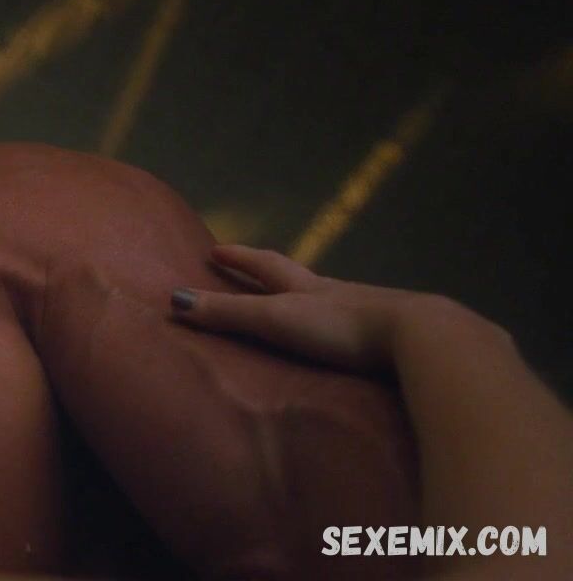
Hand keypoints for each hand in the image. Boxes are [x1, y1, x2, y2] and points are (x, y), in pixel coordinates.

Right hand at [168, 244, 501, 373]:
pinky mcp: (394, 342)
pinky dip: (345, 332)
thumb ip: (229, 314)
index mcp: (307, 287)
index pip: (265, 266)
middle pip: (300, 277)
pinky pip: (362, 332)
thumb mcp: (276, 320)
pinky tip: (350, 344)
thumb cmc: (343, 328)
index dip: (238, 258)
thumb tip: (173, 301)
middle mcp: (338, 294)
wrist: (420, 337)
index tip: (216, 248)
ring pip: (334, 301)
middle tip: (250, 265)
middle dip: (271, 272)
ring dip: (312, 301)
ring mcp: (370, 314)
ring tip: (300, 306)